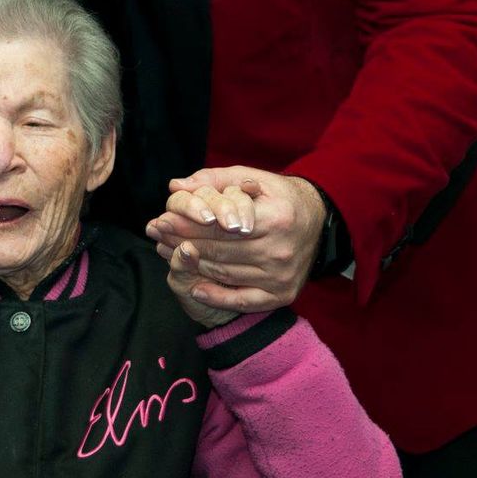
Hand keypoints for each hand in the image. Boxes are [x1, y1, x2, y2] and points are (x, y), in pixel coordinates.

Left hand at [145, 167, 324, 314]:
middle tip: (158, 237)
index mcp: (276, 219)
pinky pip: (243, 300)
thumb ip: (214, 180)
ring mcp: (282, 276)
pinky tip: (196, 289)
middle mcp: (281, 250)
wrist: (317, 221)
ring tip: (168, 255)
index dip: (188, 223)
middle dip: (184, 243)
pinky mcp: (282, 294)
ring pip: (226, 274)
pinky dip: (217, 297)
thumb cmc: (278, 196)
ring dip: (194, 266)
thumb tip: (176, 185)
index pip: (221, 225)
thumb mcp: (251, 177)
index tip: (163, 219)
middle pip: (220, 251)